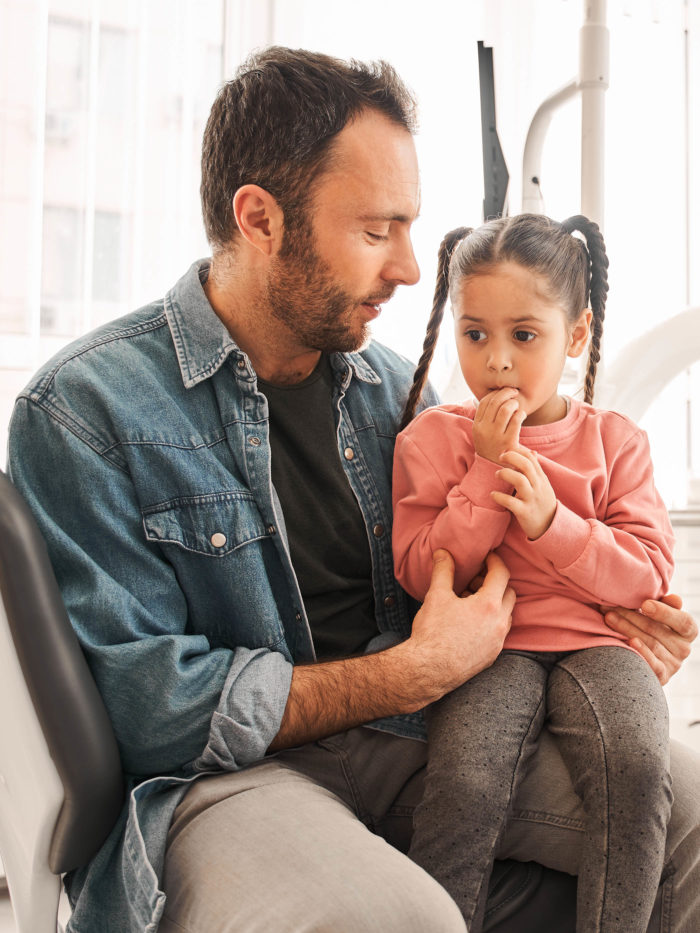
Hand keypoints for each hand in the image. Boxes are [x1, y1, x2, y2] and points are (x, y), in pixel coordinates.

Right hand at [405, 549, 513, 698]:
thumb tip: (443, 553)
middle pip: (509, 593)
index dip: (494, 561)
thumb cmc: (432, 633)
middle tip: (474, 581)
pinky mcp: (492, 656)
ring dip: (495, 603)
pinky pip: (499, 633)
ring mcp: (498, 642)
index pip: (502, 574)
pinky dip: (491, 622)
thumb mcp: (436, 596)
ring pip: (506, 615)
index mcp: (489, 605)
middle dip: (495, 583)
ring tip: (469, 602)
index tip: (486, 557)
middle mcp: (499, 623)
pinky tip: (470, 623)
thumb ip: (443, 571)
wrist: (428, 671)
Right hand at [473, 389, 526, 462]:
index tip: (502, 392)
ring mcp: (496, 436)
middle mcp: (484, 430)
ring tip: (517, 405)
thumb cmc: (491, 449)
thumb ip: (486, 418)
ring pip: (505, 409)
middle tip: (514, 392)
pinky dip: (521, 414)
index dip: (494, 393)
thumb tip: (496, 398)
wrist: (493, 471)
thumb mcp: (482, 435)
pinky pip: (516, 420)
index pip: (483, 402)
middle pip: (495, 402)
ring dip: (513, 403)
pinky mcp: (508, 442)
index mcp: (476, 426)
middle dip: (506, 393)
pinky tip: (522, 415)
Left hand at [492, 447, 556, 539]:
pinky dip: (499, 497)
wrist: (550, 527)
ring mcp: (531, 499)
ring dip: (505, 474)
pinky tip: (493, 494)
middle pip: (525, 465)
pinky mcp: (524, 512)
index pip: (530, 458)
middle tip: (499, 457)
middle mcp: (538, 486)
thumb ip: (536, 469)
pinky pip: (511, 502)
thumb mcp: (543, 484)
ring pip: (519, 480)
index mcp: (541, 478)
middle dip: (511, 457)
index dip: (517, 451)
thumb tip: (532, 452)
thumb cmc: (542, 502)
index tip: (505, 450)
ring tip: (496, 474)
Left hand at [604, 594, 697, 684]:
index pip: (683, 622)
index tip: (644, 604)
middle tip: (610, 607)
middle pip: (658, 630)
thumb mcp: (659, 615)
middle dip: (631, 616)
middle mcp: (684, 649)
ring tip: (609, 618)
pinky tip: (630, 642)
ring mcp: (673, 664)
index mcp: (687, 632)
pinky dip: (642, 652)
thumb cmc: (650, 628)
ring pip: (651, 644)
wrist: (642, 659)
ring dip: (627, 629)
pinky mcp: (662, 676)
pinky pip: (654, 665)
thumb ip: (667, 605)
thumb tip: (674, 599)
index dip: (665, 612)